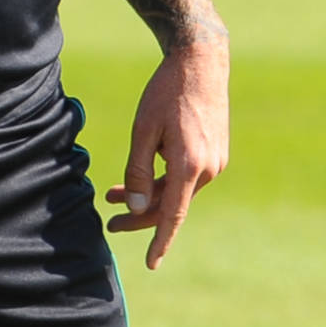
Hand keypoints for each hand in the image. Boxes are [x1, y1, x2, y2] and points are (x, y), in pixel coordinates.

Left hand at [106, 40, 228, 270]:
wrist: (202, 62)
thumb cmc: (166, 92)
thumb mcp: (143, 130)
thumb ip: (137, 171)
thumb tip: (135, 207)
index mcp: (189, 166)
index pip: (172, 215)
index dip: (160, 242)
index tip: (150, 264)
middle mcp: (208, 169)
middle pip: (170, 205)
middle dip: (138, 214)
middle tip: (109, 220)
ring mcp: (215, 162)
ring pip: (177, 191)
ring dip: (147, 195)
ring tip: (113, 194)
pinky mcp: (216, 154)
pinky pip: (186, 178)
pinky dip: (163, 181)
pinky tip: (143, 173)